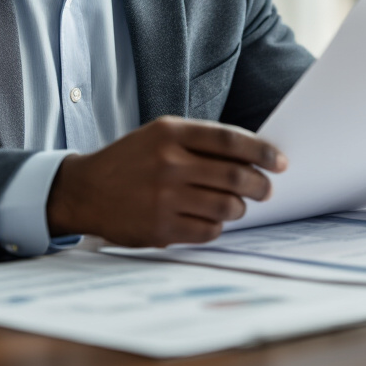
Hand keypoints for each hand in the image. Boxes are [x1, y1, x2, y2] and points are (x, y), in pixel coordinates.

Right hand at [46, 116, 286, 246]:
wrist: (85, 190)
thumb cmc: (131, 161)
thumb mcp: (159, 136)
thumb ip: (200, 142)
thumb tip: (252, 157)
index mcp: (171, 133)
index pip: (230, 140)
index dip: (262, 152)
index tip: (279, 161)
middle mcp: (169, 163)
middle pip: (235, 176)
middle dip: (260, 185)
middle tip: (266, 189)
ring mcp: (164, 197)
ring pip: (227, 207)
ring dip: (239, 208)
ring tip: (236, 205)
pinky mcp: (160, 228)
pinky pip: (208, 231)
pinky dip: (217, 227)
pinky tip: (210, 220)